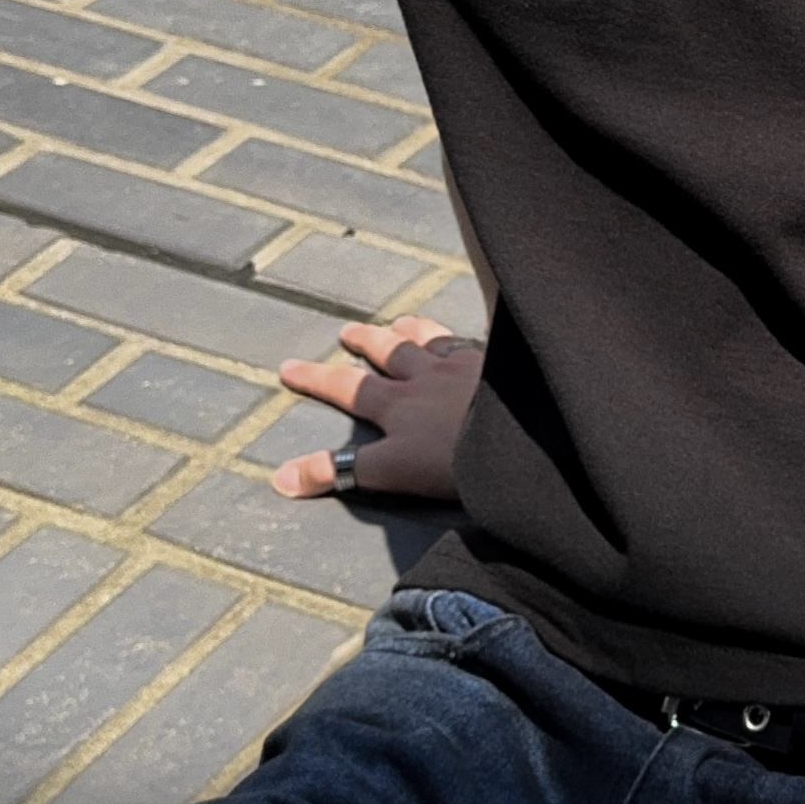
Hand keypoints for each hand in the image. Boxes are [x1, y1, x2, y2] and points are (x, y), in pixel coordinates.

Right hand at [272, 318, 482, 501]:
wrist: (523, 439)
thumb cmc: (456, 463)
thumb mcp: (392, 473)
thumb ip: (341, 472)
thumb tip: (281, 480)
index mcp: (398, 405)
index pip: (347, 390)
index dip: (316, 381)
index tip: (288, 367)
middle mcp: (427, 378)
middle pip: (390, 354)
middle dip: (366, 342)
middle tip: (348, 331)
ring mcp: (468, 367)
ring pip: (434, 341)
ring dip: (414, 331)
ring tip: (403, 323)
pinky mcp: (502, 366)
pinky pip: (482, 344)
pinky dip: (474, 336)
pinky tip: (481, 333)